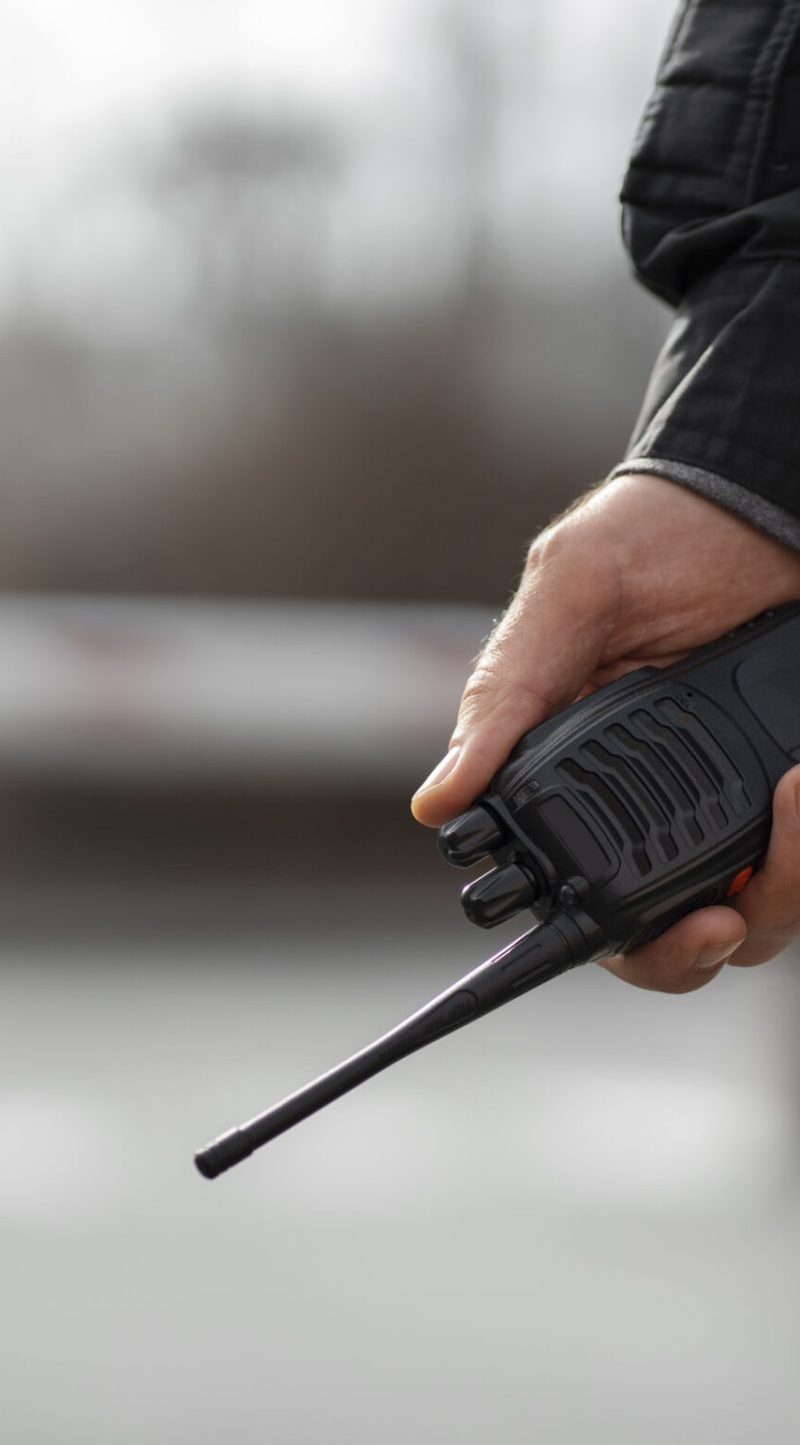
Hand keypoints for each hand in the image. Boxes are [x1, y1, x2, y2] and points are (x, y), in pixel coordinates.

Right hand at [411, 475, 799, 992]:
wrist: (758, 497)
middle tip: (722, 917)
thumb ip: (506, 693)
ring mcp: (721, 804)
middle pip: (664, 937)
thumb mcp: (568, 591)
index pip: (571, 894)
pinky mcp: (782, 797)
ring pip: (751, 915)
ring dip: (782, 887)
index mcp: (570, 774)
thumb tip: (437, 799)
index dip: (606, 939)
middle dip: (695, 947)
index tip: (653, 935)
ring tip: (796, 797)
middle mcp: (645, 804)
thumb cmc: (652, 535)